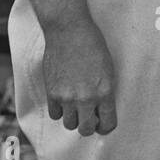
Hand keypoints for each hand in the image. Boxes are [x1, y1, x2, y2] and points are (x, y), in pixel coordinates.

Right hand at [41, 14, 117, 135]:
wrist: (68, 29)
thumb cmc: (92, 44)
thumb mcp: (107, 68)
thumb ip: (104, 91)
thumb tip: (101, 109)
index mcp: (105, 91)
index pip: (107, 124)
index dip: (105, 126)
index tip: (102, 123)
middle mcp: (86, 98)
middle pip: (86, 130)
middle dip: (89, 125)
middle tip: (88, 117)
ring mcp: (67, 97)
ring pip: (70, 124)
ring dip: (73, 117)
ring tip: (75, 105)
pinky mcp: (52, 93)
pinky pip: (55, 115)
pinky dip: (59, 110)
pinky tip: (63, 98)